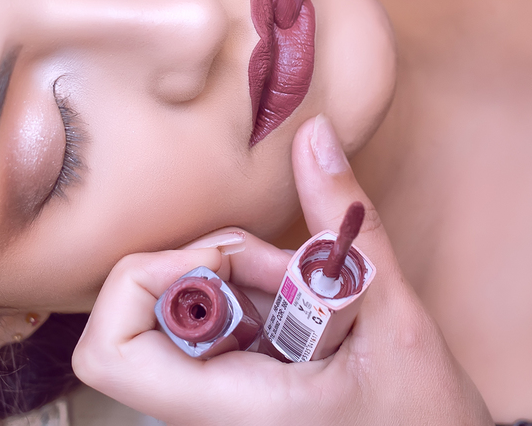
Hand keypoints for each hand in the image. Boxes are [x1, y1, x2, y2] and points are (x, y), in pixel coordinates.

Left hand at [73, 114, 491, 425]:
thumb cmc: (424, 418)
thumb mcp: (390, 314)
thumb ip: (344, 222)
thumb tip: (313, 134)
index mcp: (227, 410)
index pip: (107, 351)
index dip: (144, 283)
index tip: (221, 260)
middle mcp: (204, 411)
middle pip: (139, 314)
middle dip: (209, 265)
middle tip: (285, 269)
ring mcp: (217, 401)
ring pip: (183, 311)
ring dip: (243, 278)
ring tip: (315, 294)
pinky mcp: (238, 386)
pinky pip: (217, 324)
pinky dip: (259, 296)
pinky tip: (312, 311)